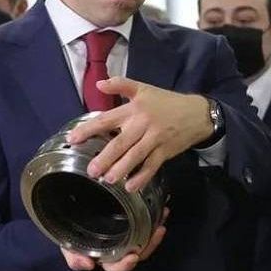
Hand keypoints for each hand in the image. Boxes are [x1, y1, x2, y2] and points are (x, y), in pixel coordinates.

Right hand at [61, 209, 168, 270]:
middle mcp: (118, 250)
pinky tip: (160, 207)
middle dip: (150, 244)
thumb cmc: (68, 233)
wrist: (67, 214)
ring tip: (163, 214)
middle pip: (137, 253)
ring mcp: (126, 237)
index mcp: (105, 259)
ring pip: (145, 238)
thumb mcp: (67, 246)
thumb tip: (87, 265)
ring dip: (156, 229)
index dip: (125, 265)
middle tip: (159, 231)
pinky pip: (146, 224)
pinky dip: (154, 217)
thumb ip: (74, 258)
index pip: (116, 268)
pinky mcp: (131, 223)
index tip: (132, 257)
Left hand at [66, 78, 213, 192]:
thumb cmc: (166, 102)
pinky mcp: (165, 151)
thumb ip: (121, 84)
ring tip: (108, 180)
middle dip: (105, 157)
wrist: (197, 113)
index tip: (73, 139)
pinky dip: (142, 177)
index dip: (89, 129)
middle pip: (121, 142)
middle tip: (91, 170)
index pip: (107, 119)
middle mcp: (142, 124)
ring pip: (136, 156)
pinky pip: (152, 166)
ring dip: (122, 168)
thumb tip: (99, 84)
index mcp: (133, 109)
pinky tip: (131, 186)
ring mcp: (155, 139)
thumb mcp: (144, 89)